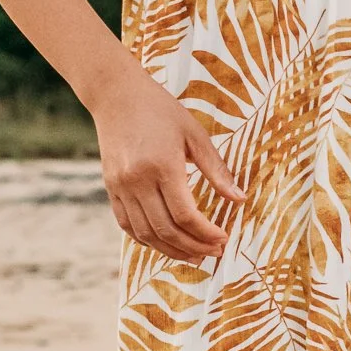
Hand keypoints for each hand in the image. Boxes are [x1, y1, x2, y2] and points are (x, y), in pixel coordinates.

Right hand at [90, 66, 245, 262]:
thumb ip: (217, 170)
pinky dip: (147, 240)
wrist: (116, 94)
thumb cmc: (161, 110)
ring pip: (145, 234)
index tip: (224, 239)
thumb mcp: (195, 134)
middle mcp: (137, 180)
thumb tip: (240, 200)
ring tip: (195, 256)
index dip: (206, 233)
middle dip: (194, 247)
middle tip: (214, 253)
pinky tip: (166, 244)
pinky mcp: (111, 188)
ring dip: (172, 250)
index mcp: (162, 166)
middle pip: (166, 229)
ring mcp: (120, 187)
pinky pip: (127, 225)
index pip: (186, 215)